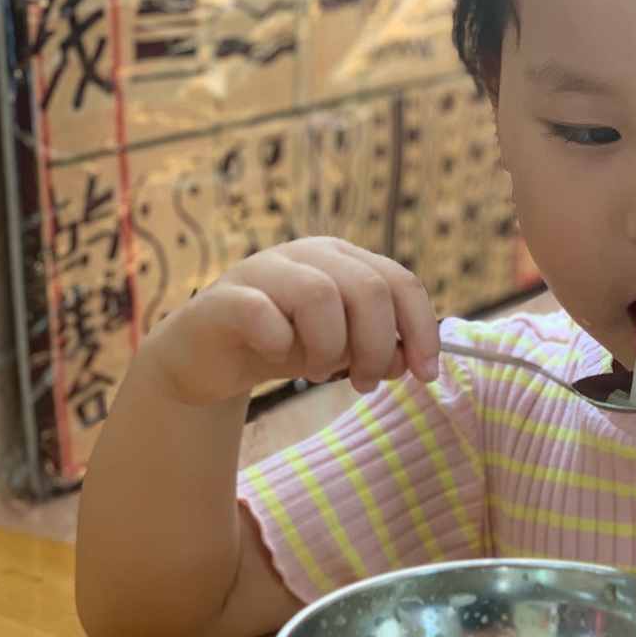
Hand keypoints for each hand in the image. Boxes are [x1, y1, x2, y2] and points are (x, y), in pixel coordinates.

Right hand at [141, 237, 444, 404]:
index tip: (426, 374)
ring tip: (318, 371)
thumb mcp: (344, 350)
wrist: (209, 359)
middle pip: (368, 289)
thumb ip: (380, 350)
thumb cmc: (285, 346)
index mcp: (344, 260)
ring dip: (329, 347)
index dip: (421, 329)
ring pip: (320, 295)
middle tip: (364, 382)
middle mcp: (308, 254)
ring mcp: (263, 269)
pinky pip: (260, 312)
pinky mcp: (223, 297)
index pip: (401, 282)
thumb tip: (411, 361)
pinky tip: (275, 356)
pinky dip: (278, 341)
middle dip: (376, 346)